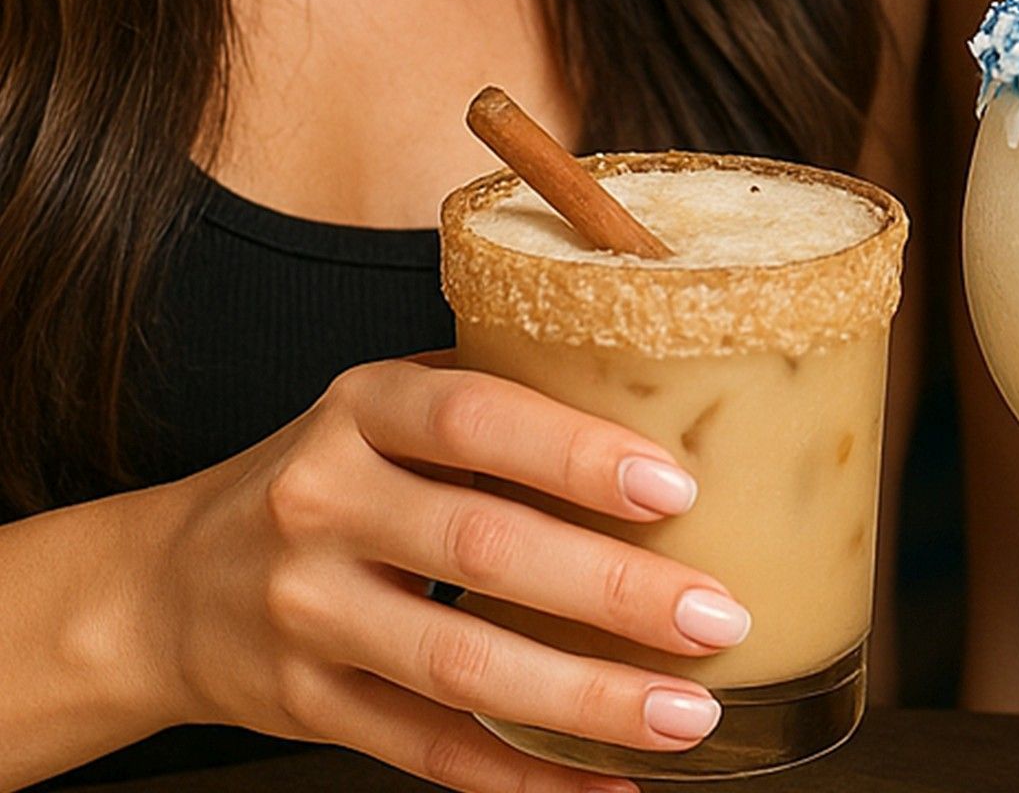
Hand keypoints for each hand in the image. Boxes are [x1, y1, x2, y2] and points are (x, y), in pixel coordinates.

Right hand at [149, 356, 747, 791]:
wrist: (165, 586)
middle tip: (716, 616)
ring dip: (587, 699)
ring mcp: (308, 615)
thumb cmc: (329, 475)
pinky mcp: (306, 710)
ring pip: (461, 667)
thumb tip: (666, 405)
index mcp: (360, 411)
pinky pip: (430, 751)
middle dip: (613, 592)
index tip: (674, 487)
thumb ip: (497, 400)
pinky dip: (525, 774)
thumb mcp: (387, 408)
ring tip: (687, 713)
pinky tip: (609, 782)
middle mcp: (323, 506)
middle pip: (483, 551)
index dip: (574, 453)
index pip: (473, 421)